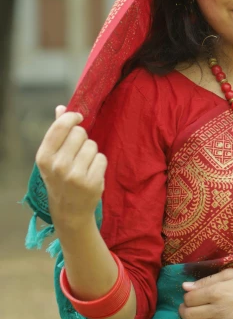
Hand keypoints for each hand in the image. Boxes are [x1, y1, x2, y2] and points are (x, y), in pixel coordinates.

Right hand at [35, 104, 106, 229]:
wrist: (69, 211)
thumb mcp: (52, 157)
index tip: (78, 118)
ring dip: (91, 152)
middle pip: (80, 133)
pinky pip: (102, 158)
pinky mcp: (92, 182)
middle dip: (82, 139)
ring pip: (92, 145)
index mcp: (44, 157)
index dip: (72, 117)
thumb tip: (62, 108)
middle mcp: (58, 166)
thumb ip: (57, 132)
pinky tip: (91, 174)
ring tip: (83, 166)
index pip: (61, 126)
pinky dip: (99, 163)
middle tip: (77, 154)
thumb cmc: (60, 179)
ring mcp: (75, 175)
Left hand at [173, 269, 232, 318]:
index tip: (188, 298)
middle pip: (191, 315)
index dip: (186, 298)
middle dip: (182, 313)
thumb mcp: (231, 274)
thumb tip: (186, 287)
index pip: (190, 298)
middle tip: (182, 312)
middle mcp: (220, 309)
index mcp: (218, 291)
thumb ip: (208, 280)